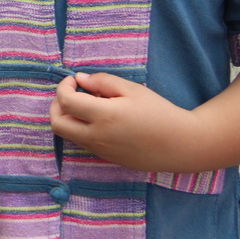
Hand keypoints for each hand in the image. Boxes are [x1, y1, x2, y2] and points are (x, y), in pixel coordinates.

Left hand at [50, 72, 198, 171]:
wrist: (182, 145)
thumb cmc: (159, 112)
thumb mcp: (131, 89)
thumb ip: (102, 82)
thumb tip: (79, 80)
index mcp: (103, 117)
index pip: (65, 101)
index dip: (63, 87)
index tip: (74, 80)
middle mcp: (97, 137)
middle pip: (57, 124)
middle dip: (56, 105)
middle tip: (71, 93)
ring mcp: (101, 151)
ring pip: (69, 135)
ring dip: (68, 117)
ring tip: (89, 104)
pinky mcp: (107, 158)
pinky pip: (84, 142)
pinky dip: (81, 128)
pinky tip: (100, 119)